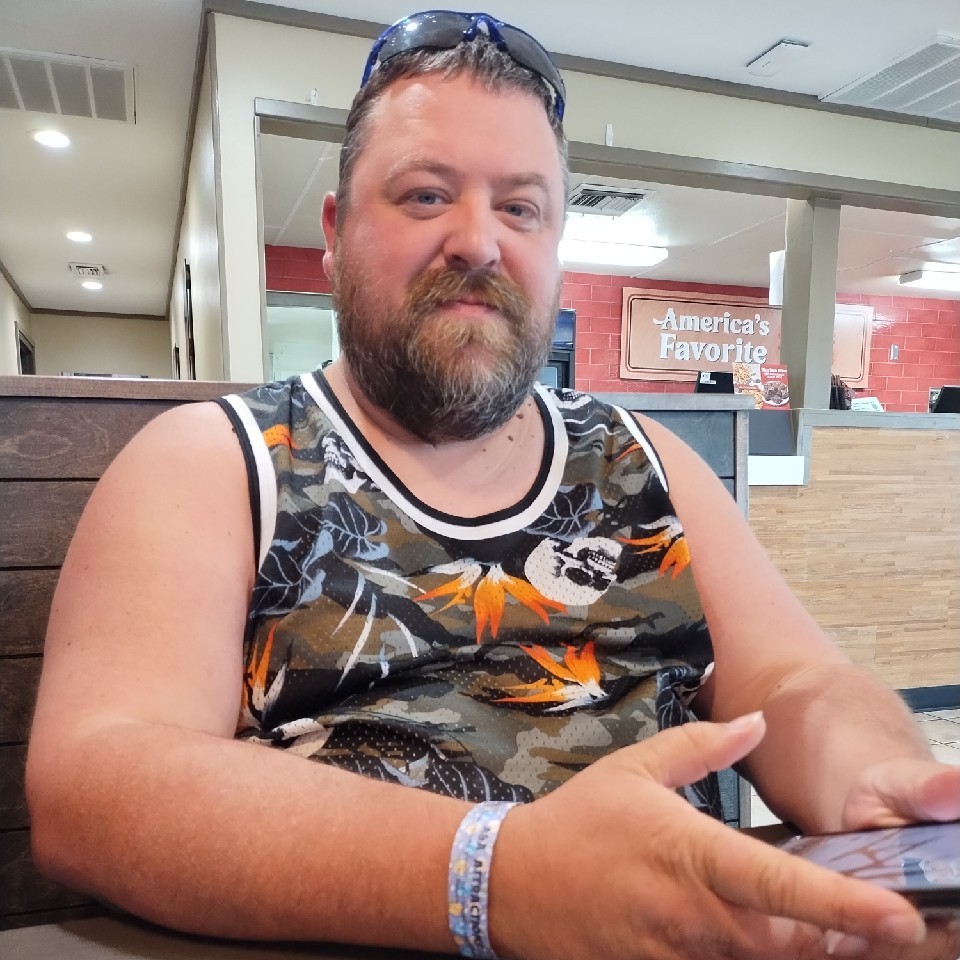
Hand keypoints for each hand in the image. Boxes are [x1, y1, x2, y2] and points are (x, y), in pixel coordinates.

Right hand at [489, 714, 958, 959]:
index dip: (844, 904)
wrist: (514, 883)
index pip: (779, 884)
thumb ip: (703, 746)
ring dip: (816, 952)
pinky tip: (785, 938)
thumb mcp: (636, 767)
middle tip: (904, 926)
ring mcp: (681, 956)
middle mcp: (695, 917)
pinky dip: (764, 958)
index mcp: (691, 856)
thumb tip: (757, 723)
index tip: (901, 912)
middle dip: (852, 939)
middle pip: (793, 944)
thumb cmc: (580, 820)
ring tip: (858, 935)